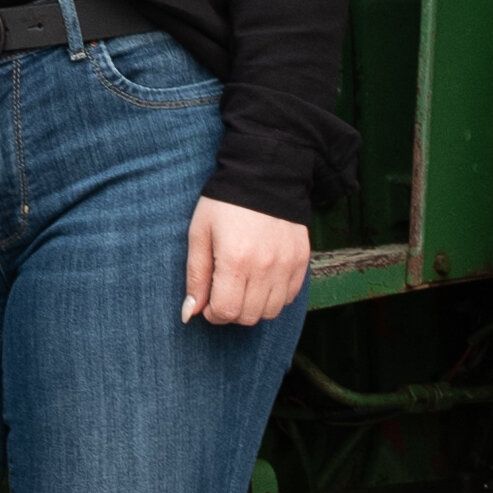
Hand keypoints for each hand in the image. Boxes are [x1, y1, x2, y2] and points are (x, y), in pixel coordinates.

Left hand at [186, 200, 310, 327]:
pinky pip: (290, 297)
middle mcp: (265, 267)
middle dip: (231, 312)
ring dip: (253, 308)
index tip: (208, 302)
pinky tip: (262, 280)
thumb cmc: (224, 203)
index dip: (213, 313)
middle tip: (223, 294)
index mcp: (235, 260)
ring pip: (271, 311)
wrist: (264, 175)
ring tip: (243, 287)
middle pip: (248, 316)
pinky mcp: (301, 261)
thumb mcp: (199, 234)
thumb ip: (196, 276)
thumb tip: (190, 313)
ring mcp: (287, 265)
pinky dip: (274, 297)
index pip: (226, 311)